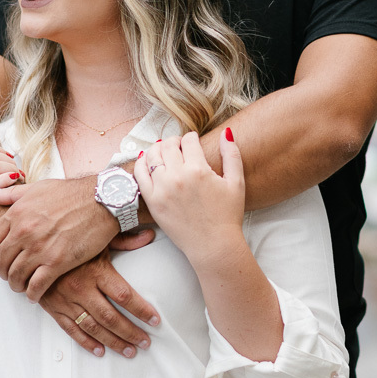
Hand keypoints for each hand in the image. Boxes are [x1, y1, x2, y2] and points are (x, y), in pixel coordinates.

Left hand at [0, 176, 119, 299]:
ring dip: (16, 284)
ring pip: (16, 276)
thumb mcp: (38, 188)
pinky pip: (36, 286)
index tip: (0, 259)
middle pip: (1, 261)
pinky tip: (35, 295)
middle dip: (3, 272)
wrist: (101, 200)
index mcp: (18, 213)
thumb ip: (13, 194)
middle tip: (10, 275)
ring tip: (22, 286)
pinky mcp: (58, 262)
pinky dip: (32, 294)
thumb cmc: (72, 193)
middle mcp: (24, 232)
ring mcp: (40, 248)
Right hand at [39, 249, 159, 356]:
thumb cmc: (71, 239)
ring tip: (129, 351)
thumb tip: (149, 235)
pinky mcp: (53, 308)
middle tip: (145, 342)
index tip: (155, 320)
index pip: (124, 296)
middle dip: (131, 332)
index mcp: (96, 271)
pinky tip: (100, 350)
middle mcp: (81, 288)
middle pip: (111, 317)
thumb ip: (125, 240)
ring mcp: (66, 300)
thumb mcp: (98, 237)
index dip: (142, 310)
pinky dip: (86, 343)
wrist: (35, 244)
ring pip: (93, 328)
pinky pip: (72, 330)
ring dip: (113, 342)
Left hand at [134, 130, 244, 265]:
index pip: (188, 141)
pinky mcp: (152, 201)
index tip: (193, 141)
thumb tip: (227, 132)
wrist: (214, 245)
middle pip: (168, 145)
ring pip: (152, 156)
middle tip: (178, 145)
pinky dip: (141, 163)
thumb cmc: (227, 215)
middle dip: (174, 141)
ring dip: (158, 149)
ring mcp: (162, 189)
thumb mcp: (236, 182)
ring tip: (164, 151)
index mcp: (198, 170)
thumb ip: (232, 154)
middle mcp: (178, 177)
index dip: (191, 137)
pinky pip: (140, 174)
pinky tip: (147, 160)